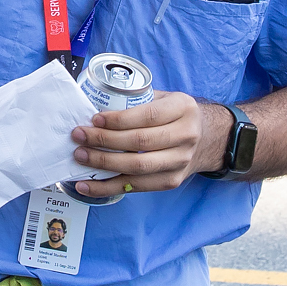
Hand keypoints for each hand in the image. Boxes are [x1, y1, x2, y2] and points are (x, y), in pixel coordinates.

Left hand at [67, 92, 227, 197]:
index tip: (94, 119)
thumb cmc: (175, 115)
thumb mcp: (165, 98)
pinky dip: (107, 187)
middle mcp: (186, 135)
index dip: (119, 119)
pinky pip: (136, 187)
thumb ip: (138, 100)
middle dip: (104, 140)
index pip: (147, 116)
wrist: (206, 138)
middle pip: (140, 142)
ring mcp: (180, 161)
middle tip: (79, 136)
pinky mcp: (171, 181)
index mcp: (183, 109)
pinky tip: (87, 185)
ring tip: (80, 157)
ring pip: (137, 167)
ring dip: (103, 163)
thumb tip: (93, 103)